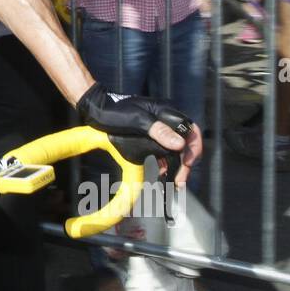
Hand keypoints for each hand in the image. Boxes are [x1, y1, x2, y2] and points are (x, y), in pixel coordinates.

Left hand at [75, 82, 203, 186]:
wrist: (96, 109)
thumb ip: (158, 131)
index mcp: (166, 112)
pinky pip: (163, 152)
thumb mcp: (136, 121)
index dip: (194, 147)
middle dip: (186, 161)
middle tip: (181, 179)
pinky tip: (161, 173)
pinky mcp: (149, 138)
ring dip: (177, 165)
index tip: (187, 163)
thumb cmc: (114, 111)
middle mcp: (165, 121)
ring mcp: (157, 130)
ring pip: (175, 150)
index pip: (191, 130)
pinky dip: (165, 163)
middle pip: (185, 142)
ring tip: (175, 181)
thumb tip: (180, 144)